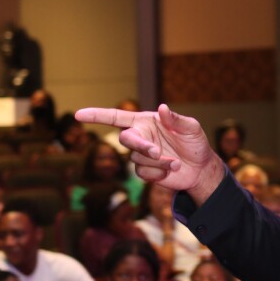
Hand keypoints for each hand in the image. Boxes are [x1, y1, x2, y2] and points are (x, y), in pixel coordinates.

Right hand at [76, 104, 224, 203]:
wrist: (201, 168)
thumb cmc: (196, 144)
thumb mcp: (192, 128)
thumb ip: (176, 119)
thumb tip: (162, 107)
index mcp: (146, 122)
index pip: (116, 117)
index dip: (97, 115)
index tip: (79, 114)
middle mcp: (140, 137)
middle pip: (125, 139)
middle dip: (140, 145)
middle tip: (157, 152)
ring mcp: (141, 155)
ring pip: (137, 158)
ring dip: (159, 162)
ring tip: (176, 162)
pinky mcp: (144, 171)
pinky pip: (143, 172)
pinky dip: (159, 172)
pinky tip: (172, 169)